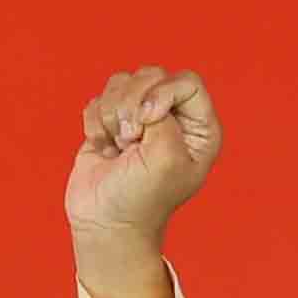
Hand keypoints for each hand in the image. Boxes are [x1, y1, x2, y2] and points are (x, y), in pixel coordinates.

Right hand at [61, 65, 222, 253]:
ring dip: (113, 115)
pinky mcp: (112, 121)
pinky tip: (105, 148)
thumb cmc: (142, 198)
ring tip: (119, 146)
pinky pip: (99, 97)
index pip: (187, 82)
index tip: (149, 120)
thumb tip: (143, 100)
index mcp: (200, 129)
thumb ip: (163, 115)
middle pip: (151, 75)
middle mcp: (175, 119)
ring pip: (122, 82)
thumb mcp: (166, 157)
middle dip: (132, 104)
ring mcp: (142, 118)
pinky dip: (96, 122)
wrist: (105, 221)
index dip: (162, 93)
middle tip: (130, 140)